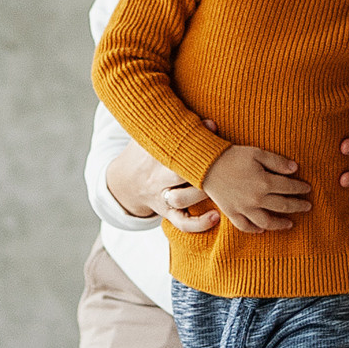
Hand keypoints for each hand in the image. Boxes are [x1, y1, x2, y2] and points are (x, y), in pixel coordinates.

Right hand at [107, 127, 222, 232]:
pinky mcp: (167, 213)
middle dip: (200, 170)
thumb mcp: (153, 138)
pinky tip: (216, 217)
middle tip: (224, 164)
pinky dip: (199, 223)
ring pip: (181, 198)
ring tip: (223, 189)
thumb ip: (180, 130)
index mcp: (153, 154)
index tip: (212, 129)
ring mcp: (161, 197)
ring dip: (202, 194)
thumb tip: (212, 124)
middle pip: (178, 173)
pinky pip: (181, 222)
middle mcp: (157, 177)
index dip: (192, 140)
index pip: (172, 146)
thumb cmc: (147, 154)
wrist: (124, 182)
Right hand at [198, 144, 313, 233]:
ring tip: (290, 224)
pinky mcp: (232, 212)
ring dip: (281, 224)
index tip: (308, 189)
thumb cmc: (233, 156)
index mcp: (265, 182)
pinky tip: (262, 229)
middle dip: (298, 206)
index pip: (289, 188)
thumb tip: (295, 169)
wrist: (206, 165)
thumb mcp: (257, 153)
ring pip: (267, 221)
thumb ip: (277, 162)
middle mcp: (256, 199)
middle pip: (283, 206)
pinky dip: (255, 229)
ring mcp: (244, 208)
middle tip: (308, 206)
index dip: (301, 188)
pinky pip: (245, 226)